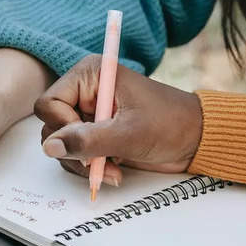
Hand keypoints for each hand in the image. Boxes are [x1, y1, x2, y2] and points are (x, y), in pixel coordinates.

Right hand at [34, 55, 202, 185]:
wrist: (196, 140)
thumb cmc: (171, 124)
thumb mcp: (129, 133)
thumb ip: (88, 140)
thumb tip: (51, 147)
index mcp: (90, 75)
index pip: (49, 103)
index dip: (62, 127)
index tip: (87, 141)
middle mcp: (85, 92)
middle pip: (51, 127)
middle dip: (74, 151)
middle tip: (98, 163)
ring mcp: (89, 115)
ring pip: (61, 146)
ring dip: (84, 164)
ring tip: (113, 169)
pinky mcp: (96, 135)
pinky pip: (76, 156)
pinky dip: (91, 168)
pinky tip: (115, 170)